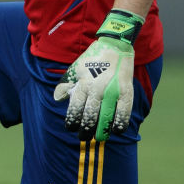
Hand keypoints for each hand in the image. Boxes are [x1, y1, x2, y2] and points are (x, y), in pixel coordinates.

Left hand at [52, 9, 143, 140]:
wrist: (115, 45)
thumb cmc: (93, 59)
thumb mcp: (76, 68)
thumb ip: (66, 84)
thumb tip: (58, 99)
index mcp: (83, 84)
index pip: (75, 108)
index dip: (72, 121)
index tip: (71, 128)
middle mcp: (96, 89)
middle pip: (89, 116)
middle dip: (85, 129)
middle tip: (83, 137)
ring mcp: (112, 91)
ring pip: (105, 117)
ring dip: (101, 131)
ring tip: (98, 138)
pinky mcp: (126, 92)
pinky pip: (123, 112)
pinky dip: (119, 123)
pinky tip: (116, 130)